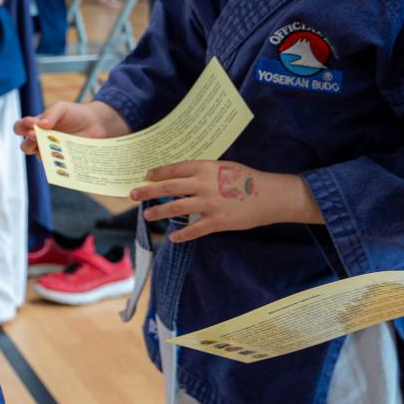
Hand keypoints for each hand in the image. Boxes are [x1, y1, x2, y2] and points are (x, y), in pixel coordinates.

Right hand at [14, 99, 128, 155]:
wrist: (96, 123)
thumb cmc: (75, 114)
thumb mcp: (61, 108)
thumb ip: (49, 114)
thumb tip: (39, 125)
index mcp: (36, 125)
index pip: (20, 128)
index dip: (21, 127)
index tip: (30, 123)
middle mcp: (41, 140)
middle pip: (25, 146)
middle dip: (28, 143)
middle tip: (36, 137)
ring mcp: (52, 151)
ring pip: (38, 157)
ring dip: (40, 153)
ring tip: (47, 148)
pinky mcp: (63, 160)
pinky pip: (55, 164)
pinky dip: (55, 162)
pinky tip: (60, 157)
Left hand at [129, 161, 320, 242]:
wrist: (271, 195)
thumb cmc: (248, 179)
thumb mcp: (225, 167)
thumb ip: (204, 172)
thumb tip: (183, 178)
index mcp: (206, 167)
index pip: (176, 168)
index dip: (159, 172)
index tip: (147, 175)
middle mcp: (204, 183)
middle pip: (169, 186)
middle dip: (148, 190)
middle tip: (132, 194)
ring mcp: (210, 203)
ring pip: (177, 207)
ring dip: (160, 211)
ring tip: (147, 215)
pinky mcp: (218, 221)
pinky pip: (195, 229)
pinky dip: (183, 234)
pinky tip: (173, 237)